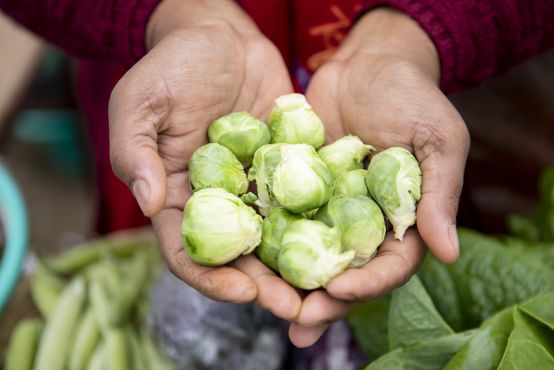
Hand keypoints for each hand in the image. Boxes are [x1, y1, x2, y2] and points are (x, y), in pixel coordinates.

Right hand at [108, 0, 302, 324]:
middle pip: (239, 255)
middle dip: (265, 285)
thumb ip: (136, 153)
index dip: (212, 277)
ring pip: (277, 235)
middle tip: (296, 307)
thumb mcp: (139, 103)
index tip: (243, 291)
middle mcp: (219, 200)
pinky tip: (346, 237)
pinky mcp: (288, 166)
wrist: (218, 35)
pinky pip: (305, 196)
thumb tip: (151, 205)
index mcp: (178, 197)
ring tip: (327, 286)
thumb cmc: (171, 66)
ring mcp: (255, 186)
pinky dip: (323, 219)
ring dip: (299, 264)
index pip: (189, 251)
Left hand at [290, 8, 469, 346]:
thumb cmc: (413, 97)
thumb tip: (448, 253)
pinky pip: (281, 216)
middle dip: (323, 298)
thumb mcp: (438, 139)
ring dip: (289, 282)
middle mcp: (362, 223)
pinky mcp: (297, 188)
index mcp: (401, 221)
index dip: (367, 282)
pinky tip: (244, 255)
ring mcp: (328, 208)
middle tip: (298, 320)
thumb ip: (439, 194)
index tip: (339, 288)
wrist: (369, 63)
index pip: (389, 265)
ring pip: (309, 253)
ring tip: (265, 304)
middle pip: (345, 270)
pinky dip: (265, 237)